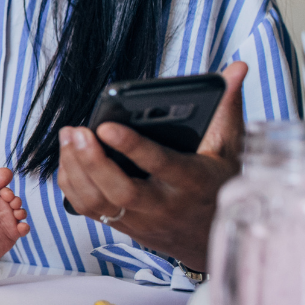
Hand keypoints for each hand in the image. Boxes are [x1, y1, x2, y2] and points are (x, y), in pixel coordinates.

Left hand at [56, 61, 247, 270]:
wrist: (209, 237)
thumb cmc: (216, 184)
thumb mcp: (228, 148)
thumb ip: (226, 107)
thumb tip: (236, 67)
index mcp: (191, 182)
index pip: (160, 165)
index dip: (132, 147)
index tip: (107, 126)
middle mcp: (164, 206)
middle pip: (121, 191)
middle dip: (93, 161)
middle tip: (77, 131)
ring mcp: (140, 220)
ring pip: (99, 202)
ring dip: (76, 170)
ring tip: (68, 136)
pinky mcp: (121, 226)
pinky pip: (89, 209)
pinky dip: (72, 184)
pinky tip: (68, 157)